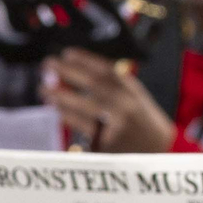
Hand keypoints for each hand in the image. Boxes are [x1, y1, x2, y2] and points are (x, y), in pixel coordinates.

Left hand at [42, 48, 174, 154]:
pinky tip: (56, 107)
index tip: (67, 54)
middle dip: (67, 72)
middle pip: (92, 83)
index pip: (106, 70)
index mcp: (132, 90)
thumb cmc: (141, 120)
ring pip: (83, 105)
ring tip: (44, 89)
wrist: (158, 149)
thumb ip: (112, 83)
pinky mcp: (106, 142)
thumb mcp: (134, 95)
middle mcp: (125, 104)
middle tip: (48, 64)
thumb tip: (77, 70)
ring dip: (60, 95)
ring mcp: (116, 123)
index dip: (84, 60)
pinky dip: (66, 114)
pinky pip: (81, 124)